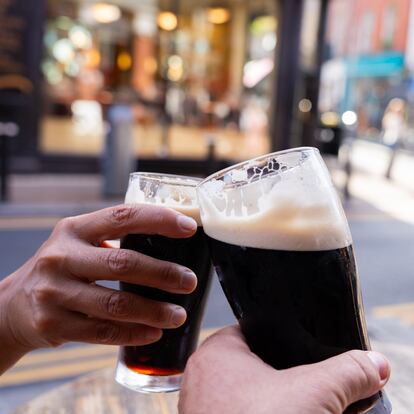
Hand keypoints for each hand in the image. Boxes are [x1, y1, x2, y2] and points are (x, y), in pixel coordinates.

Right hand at [0, 204, 197, 373]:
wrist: (13, 305)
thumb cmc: (62, 268)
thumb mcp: (78, 243)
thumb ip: (113, 238)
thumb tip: (171, 242)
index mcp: (73, 229)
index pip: (122, 216)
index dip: (159, 219)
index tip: (190, 228)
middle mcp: (61, 257)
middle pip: (123, 263)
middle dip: (163, 274)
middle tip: (189, 282)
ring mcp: (54, 291)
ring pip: (115, 303)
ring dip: (154, 311)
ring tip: (179, 315)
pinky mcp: (53, 323)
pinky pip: (102, 332)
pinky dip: (133, 333)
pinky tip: (153, 333)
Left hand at [179, 327, 390, 413]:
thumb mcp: (315, 394)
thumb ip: (347, 372)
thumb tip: (373, 364)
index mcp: (216, 353)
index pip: (254, 330)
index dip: (283, 338)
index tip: (305, 351)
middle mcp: (204, 380)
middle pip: (255, 365)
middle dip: (286, 378)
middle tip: (310, 388)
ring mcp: (205, 410)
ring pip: (250, 397)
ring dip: (278, 403)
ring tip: (300, 408)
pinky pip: (243, 413)